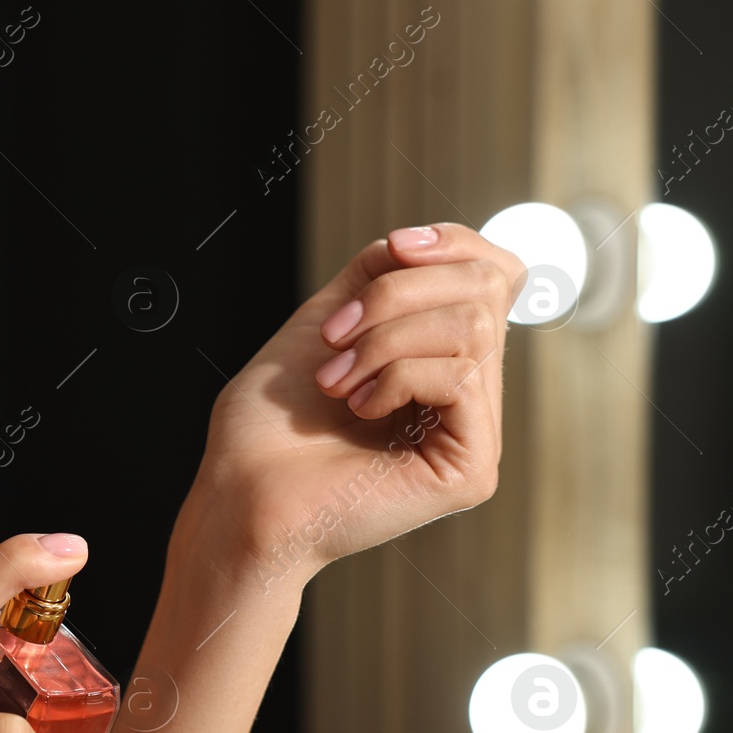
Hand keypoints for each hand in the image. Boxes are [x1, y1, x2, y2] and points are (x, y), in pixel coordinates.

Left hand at [188, 222, 523, 588]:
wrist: (240, 491)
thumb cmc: (266, 426)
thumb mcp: (324, 321)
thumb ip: (377, 276)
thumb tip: (417, 242)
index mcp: (438, 358)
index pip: (492, 274)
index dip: (453, 244)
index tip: (393, 247)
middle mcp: (466, 394)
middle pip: (485, 288)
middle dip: (397, 293)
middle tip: (335, 337)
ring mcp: (474, 432)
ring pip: (472, 325)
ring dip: (385, 338)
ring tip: (336, 380)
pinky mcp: (470, 467)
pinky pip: (461, 375)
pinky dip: (397, 375)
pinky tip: (360, 407)